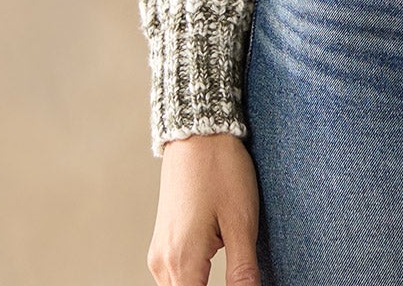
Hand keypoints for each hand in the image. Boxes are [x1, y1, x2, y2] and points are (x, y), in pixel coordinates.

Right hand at [148, 132, 263, 284]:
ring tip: (231, 270)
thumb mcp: (241, 222)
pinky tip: (215, 263)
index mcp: (181, 261)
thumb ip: (242, 271)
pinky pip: (175, 274)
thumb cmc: (220, 169)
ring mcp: (159, 251)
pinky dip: (194, 278)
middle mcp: (162, 262)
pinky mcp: (163, 241)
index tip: (240, 283)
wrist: (198, 131)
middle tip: (240, 276)